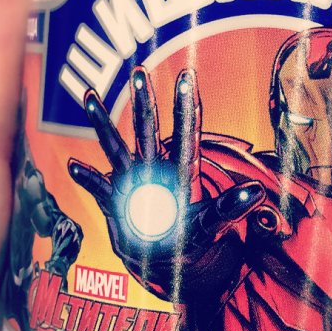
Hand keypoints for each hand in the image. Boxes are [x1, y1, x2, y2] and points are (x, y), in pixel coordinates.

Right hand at [68, 66, 264, 297]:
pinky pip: (98, 187)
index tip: (188, 76)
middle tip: (138, 71)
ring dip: (101, 122)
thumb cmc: (192, 237)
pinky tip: (73, 164)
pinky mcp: (115, 200)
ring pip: (115, 146)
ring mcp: (133, 181)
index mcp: (181, 170)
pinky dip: (87, 178)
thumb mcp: (212, 224)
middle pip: (147, 128)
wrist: (166, 259)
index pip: (186, 132)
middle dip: (143, 101)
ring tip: (88, 94)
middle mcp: (156, 168)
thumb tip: (257, 193)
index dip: (187, 106)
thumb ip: (230, 208)